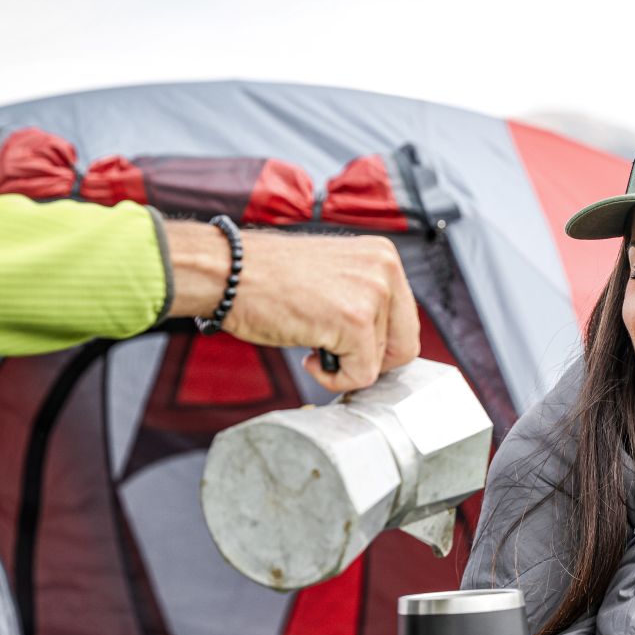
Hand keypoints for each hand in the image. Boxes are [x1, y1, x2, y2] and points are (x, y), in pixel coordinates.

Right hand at [167, 223, 419, 392]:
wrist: (228, 271)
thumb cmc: (268, 277)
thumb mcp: (334, 277)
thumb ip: (365, 299)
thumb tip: (384, 341)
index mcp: (383, 255)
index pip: (406, 321)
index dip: (379, 346)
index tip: (349, 347)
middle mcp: (385, 269)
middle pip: (404, 346)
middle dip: (370, 361)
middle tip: (334, 353)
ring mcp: (372, 293)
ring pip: (380, 363)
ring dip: (343, 365)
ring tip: (310, 341)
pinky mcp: (355, 321)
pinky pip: (360, 375)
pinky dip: (332, 378)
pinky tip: (307, 355)